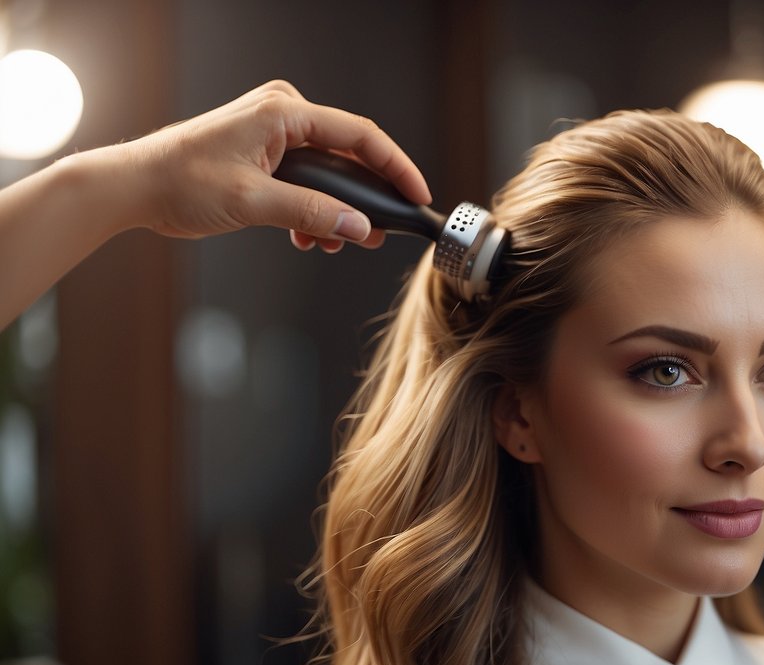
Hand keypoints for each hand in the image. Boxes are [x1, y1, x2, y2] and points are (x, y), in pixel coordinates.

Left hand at [120, 79, 430, 252]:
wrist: (135, 187)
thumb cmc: (180, 181)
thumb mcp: (252, 202)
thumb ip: (311, 214)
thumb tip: (359, 228)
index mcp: (283, 112)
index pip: (359, 136)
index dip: (395, 167)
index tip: (416, 195)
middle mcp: (282, 114)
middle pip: (347, 155)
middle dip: (364, 199)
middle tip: (378, 233)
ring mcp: (273, 132)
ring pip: (328, 173)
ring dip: (334, 211)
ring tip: (334, 242)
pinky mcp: (265, 152)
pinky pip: (307, 180)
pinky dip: (312, 209)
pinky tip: (307, 236)